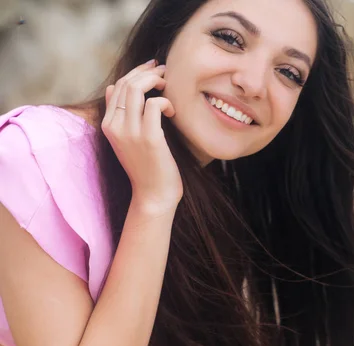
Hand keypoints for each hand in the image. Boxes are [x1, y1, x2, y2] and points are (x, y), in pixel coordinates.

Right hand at [101, 60, 182, 213]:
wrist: (153, 195)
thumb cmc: (146, 166)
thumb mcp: (126, 139)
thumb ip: (120, 114)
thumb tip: (114, 86)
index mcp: (108, 124)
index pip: (119, 85)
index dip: (137, 72)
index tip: (153, 68)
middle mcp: (114, 126)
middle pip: (127, 83)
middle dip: (148, 72)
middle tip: (165, 71)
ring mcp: (130, 132)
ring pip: (137, 89)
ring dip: (156, 81)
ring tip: (168, 86)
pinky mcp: (149, 138)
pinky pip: (154, 105)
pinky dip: (166, 102)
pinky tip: (172, 112)